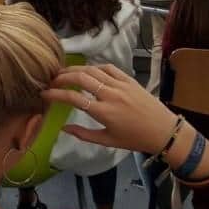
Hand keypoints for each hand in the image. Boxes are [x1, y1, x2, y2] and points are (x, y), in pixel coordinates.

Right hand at [41, 64, 177, 153]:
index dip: (55, 94)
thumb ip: (83, 135)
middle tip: (52, 80)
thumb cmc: (135, 139)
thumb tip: (62, 128)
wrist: (164, 131)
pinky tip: (88, 71)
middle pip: (80, 78)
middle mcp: (110, 95)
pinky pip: (108, 68)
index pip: (72, 98)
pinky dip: (95, 67)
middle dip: (62, 77)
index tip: (44, 94)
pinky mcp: (129, 80)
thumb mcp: (107, 141)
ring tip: (64, 73)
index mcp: (103, 112)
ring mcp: (120, 85)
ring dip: (75, 69)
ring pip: (92, 70)